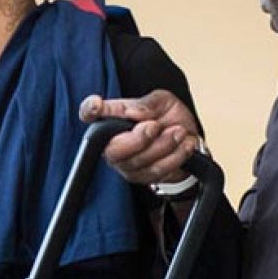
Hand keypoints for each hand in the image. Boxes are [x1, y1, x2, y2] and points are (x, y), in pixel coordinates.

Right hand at [80, 91, 200, 184]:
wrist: (188, 139)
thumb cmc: (169, 119)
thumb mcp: (162, 101)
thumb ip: (147, 103)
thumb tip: (132, 111)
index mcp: (112, 121)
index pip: (90, 114)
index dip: (89, 111)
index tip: (96, 106)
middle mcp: (114, 145)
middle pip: (114, 150)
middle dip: (138, 139)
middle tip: (155, 126)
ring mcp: (127, 164)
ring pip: (140, 161)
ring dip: (164, 144)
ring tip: (179, 132)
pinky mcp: (144, 177)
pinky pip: (158, 170)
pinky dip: (176, 156)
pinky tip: (184, 144)